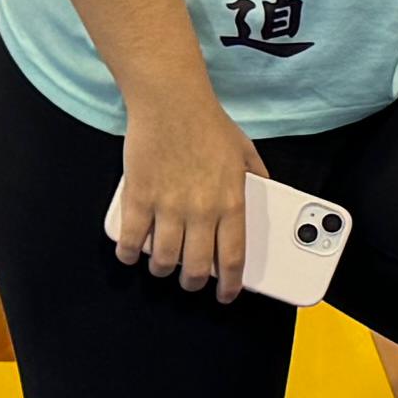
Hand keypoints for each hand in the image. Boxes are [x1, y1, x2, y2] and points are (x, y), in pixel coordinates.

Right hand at [114, 86, 265, 298]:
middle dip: (192, 282)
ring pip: (163, 259)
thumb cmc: (209, 125)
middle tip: (190, 282)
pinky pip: (131, 237)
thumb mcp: (246, 153)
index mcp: (231, 203)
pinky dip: (129, 252)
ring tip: (163, 268)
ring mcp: (167, 205)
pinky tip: (131, 254)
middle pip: (195, 267)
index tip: (226, 295)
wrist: (171, 101)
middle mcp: (201, 210)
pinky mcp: (138, 195)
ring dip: (162, 271)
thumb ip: (258, 179)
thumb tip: (267, 194)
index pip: (232, 259)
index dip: (229, 285)